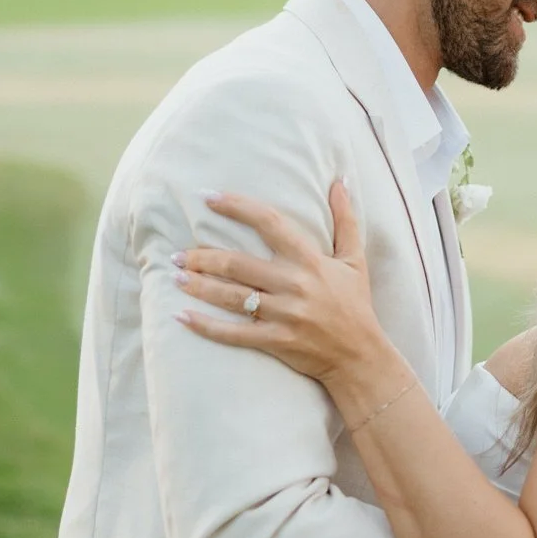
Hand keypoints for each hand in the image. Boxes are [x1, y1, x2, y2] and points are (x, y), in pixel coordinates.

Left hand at [176, 181, 397, 399]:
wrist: (361, 356)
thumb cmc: (356, 305)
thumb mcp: (355, 260)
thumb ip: (346, 220)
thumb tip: (339, 180)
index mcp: (311, 260)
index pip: (269, 223)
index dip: (237, 207)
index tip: (209, 197)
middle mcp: (295, 284)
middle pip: (238, 263)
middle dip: (203, 256)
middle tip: (177, 253)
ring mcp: (285, 315)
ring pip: (231, 297)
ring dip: (198, 286)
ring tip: (175, 276)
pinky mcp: (277, 341)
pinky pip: (234, 334)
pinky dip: (206, 326)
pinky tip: (182, 317)